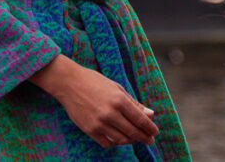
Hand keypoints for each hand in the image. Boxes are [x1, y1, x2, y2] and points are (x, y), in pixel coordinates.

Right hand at [29, 55, 158, 148]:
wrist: (69, 83)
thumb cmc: (95, 82)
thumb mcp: (118, 89)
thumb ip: (134, 103)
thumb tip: (151, 114)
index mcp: (119, 100)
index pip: (140, 119)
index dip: (150, 128)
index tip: (155, 133)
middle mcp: (110, 114)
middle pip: (132, 131)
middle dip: (144, 137)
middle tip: (150, 140)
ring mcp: (98, 123)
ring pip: (121, 139)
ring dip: (131, 141)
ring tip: (136, 138)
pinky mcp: (89, 130)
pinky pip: (106, 143)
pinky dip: (116, 143)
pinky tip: (120, 138)